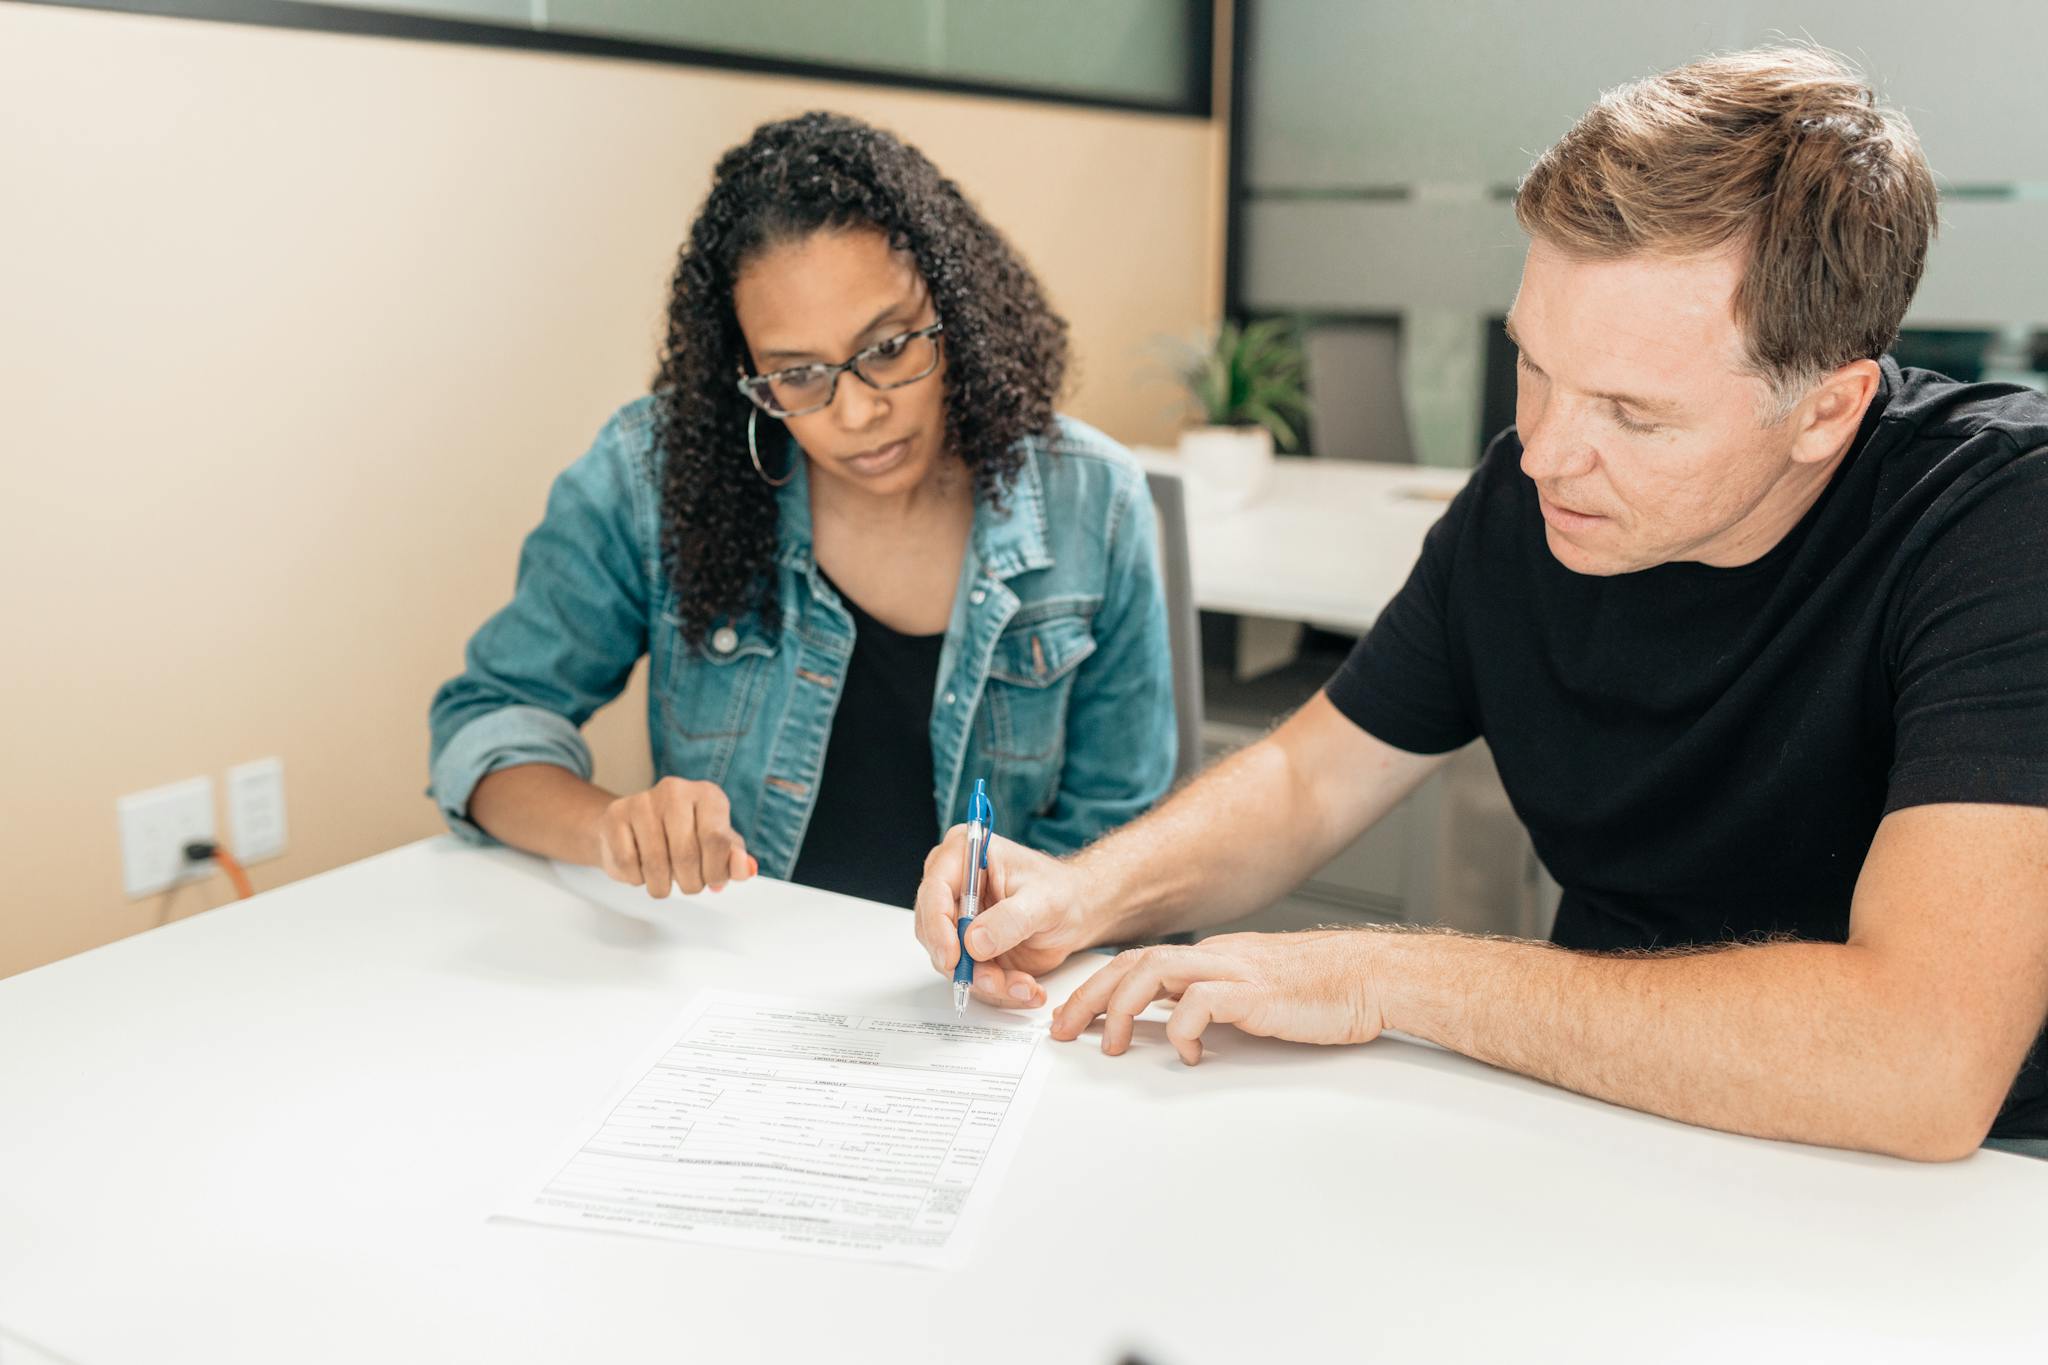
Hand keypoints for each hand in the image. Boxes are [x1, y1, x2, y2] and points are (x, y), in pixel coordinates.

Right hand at [592, 776, 754, 896]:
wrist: (634, 829)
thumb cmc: (683, 838)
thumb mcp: (716, 847)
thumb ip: (734, 860)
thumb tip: (746, 868)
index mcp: (707, 795)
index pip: (717, 841)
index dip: (715, 872)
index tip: (712, 880)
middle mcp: (676, 791)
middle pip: (686, 856)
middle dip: (690, 883)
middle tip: (688, 884)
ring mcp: (643, 801)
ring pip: (655, 864)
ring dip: (662, 885)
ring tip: (665, 880)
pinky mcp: (616, 815)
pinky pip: (628, 863)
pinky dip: (637, 878)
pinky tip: (642, 869)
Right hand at [912, 828, 1103, 1008]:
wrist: (1078, 912)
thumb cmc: (1062, 892)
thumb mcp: (1044, 900)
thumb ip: (1011, 919)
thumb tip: (974, 941)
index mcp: (965, 855)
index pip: (934, 891)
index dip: (938, 926)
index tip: (953, 955)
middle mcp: (953, 887)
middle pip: (933, 931)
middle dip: (965, 963)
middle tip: (994, 980)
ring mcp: (959, 920)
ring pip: (951, 961)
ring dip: (985, 981)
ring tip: (1022, 985)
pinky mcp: (968, 948)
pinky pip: (969, 976)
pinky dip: (996, 988)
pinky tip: (1024, 987)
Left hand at [1049, 930, 1387, 1063]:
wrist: (1370, 978)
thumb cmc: (1320, 991)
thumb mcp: (1251, 996)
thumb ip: (1212, 1005)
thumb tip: (1172, 1029)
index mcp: (1211, 957)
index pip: (1137, 962)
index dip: (1096, 987)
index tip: (1069, 1017)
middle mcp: (1215, 957)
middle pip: (1133, 963)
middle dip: (1089, 997)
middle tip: (1064, 1031)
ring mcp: (1235, 971)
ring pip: (1155, 971)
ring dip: (1122, 1009)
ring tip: (1111, 1045)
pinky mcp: (1257, 993)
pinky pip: (1202, 1001)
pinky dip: (1182, 1028)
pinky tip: (1187, 1053)